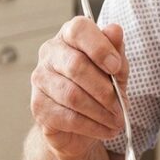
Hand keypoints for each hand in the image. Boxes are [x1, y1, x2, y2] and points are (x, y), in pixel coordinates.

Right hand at [30, 17, 127, 159]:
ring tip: (116, 121)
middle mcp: (50, 53)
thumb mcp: (114, 68)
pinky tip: (104, 129)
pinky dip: (91, 126)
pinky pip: (67, 117)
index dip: (99, 47)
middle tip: (120, 106)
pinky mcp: (38, 106)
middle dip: (104, 89)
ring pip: (72, 95)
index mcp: (69, 36)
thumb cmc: (98, 87)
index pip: (79, 30)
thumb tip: (115, 30)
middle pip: (75, 65)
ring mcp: (40, 79)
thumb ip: (115, 50)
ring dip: (100, 112)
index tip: (116, 66)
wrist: (79, 125)